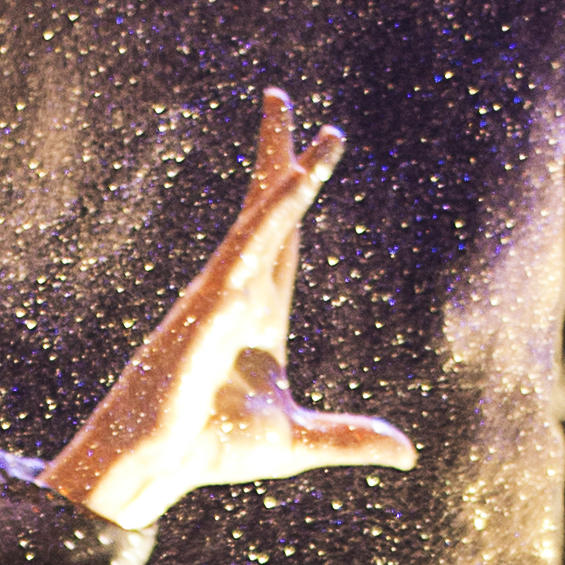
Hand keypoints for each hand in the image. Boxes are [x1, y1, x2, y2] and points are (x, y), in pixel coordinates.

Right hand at [40, 89, 414, 531]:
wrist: (157, 465)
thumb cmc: (209, 449)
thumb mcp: (297, 443)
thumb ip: (351, 439)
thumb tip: (408, 454)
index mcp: (260, 318)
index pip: (286, 241)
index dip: (298, 194)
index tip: (312, 152)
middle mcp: (240, 293)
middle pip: (267, 209)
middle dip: (277, 153)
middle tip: (280, 99)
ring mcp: (222, 292)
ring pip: (261, 217)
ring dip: (284, 166)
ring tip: (290, 114)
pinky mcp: (210, 302)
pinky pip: (247, 245)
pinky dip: (273, 210)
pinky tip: (295, 180)